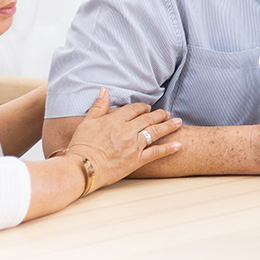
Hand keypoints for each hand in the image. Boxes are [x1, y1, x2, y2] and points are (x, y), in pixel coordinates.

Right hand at [65, 89, 181, 191]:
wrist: (81, 168)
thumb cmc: (81, 146)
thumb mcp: (87, 122)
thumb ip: (98, 106)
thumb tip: (104, 91)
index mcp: (115, 120)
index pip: (134, 109)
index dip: (142, 108)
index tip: (147, 108)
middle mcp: (127, 131)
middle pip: (148, 119)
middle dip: (159, 115)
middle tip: (167, 113)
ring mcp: (133, 145)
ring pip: (155, 132)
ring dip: (168, 126)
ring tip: (178, 122)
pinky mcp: (136, 160)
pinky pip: (156, 153)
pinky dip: (168, 148)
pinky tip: (178, 145)